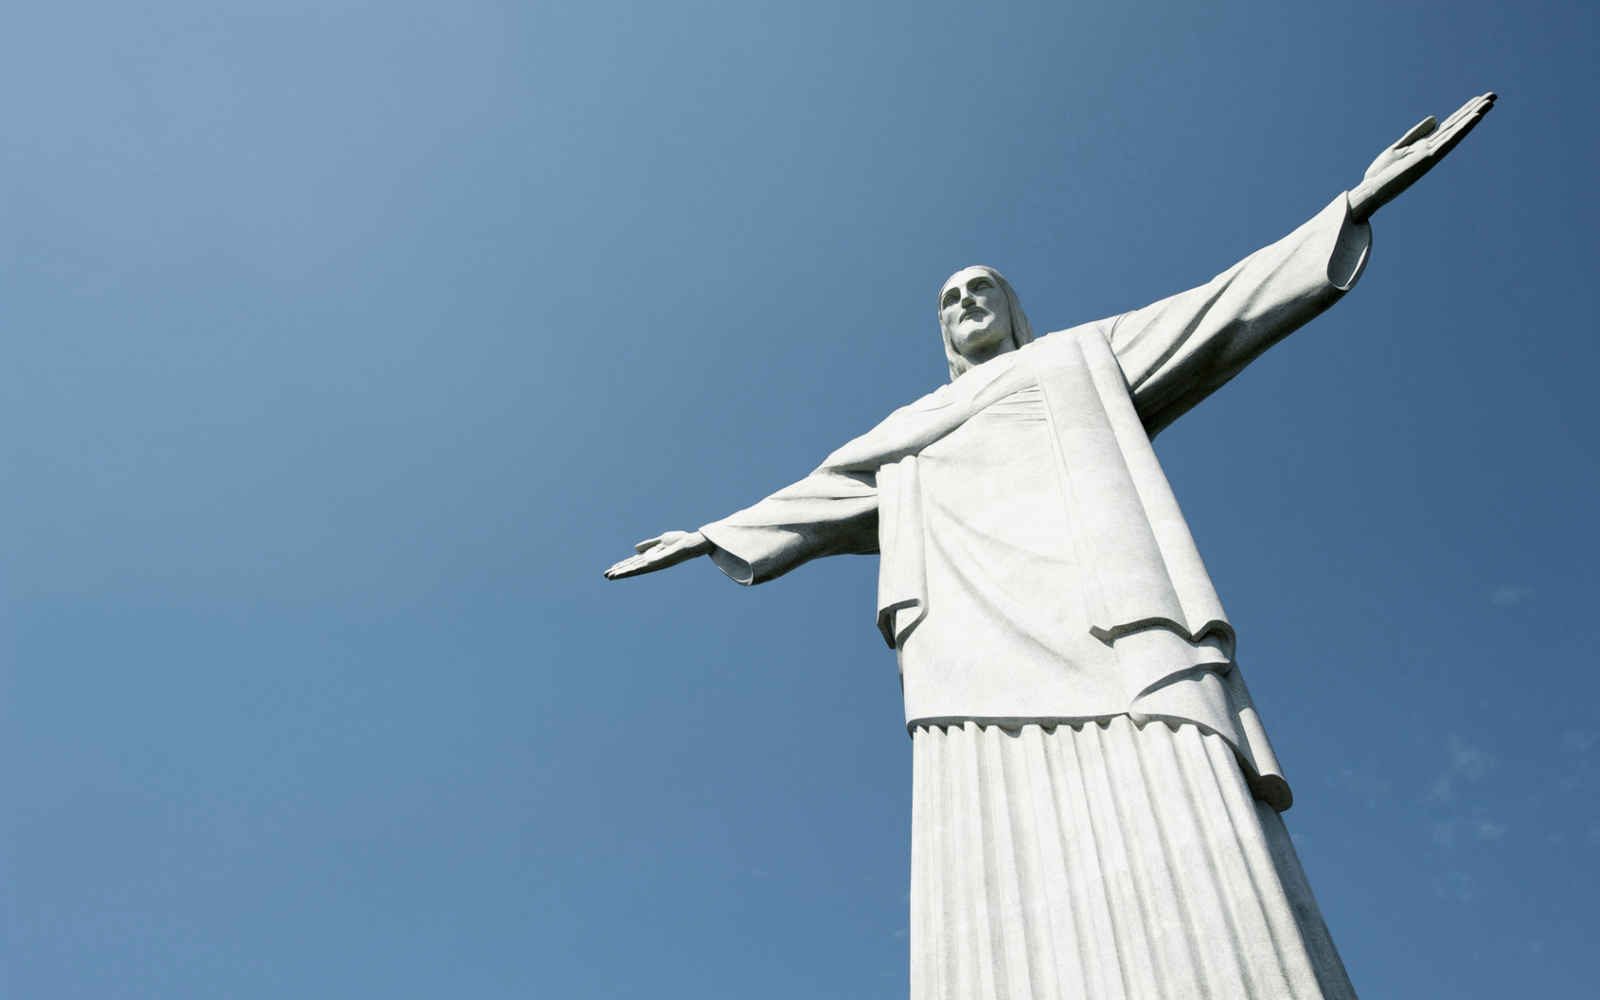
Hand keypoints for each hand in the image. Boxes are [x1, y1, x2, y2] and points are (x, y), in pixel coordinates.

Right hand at [603, 530, 712, 579]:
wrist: (691, 542)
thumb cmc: (680, 541)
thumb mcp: (661, 540)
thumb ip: (649, 545)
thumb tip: (635, 549)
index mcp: (651, 556)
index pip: (633, 562)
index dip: (622, 565)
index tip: (611, 569)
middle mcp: (651, 562)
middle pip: (632, 567)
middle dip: (619, 571)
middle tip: (606, 576)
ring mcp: (653, 563)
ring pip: (634, 569)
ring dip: (622, 573)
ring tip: (610, 576)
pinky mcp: (656, 563)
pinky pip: (641, 567)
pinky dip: (631, 570)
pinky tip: (623, 572)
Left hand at [1348, 92, 1495, 221]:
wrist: (1370, 192)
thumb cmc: (1381, 174)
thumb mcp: (1398, 148)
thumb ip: (1416, 134)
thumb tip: (1435, 118)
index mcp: (1424, 145)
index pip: (1448, 125)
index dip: (1463, 112)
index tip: (1478, 99)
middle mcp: (1432, 149)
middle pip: (1456, 125)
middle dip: (1474, 110)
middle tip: (1493, 95)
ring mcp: (1431, 153)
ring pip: (1457, 131)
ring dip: (1473, 116)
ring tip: (1490, 101)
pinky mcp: (1428, 158)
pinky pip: (1449, 141)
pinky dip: (1462, 129)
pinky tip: (1475, 117)